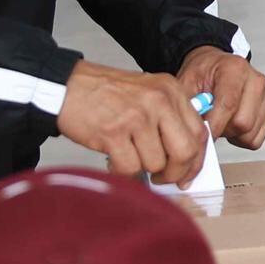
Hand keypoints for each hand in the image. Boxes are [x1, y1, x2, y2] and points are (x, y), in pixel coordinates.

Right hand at [57, 60, 208, 185]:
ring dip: (142, 169)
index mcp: (171, 90)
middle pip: (185, 151)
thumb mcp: (148, 93)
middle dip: (175, 173)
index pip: (199, 132)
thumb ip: (170, 119)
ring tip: (128, 156)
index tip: (187, 174)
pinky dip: (122, 171)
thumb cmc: (105, 94)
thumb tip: (186, 158)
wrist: (65, 86)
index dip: (196, 160)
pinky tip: (114, 160)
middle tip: (162, 177)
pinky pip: (130, 168)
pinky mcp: (114, 132)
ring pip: (156, 164)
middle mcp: (158, 101)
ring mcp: (137, 116)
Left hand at [178, 45, 264, 150]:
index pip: (228, 104)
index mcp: (235, 69)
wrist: (215, 67)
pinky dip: (241, 138)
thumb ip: (190, 104)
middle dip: (223, 129)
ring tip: (221, 120)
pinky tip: (231, 124)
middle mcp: (256, 81)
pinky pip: (255, 139)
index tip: (203, 137)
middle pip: (243, 123)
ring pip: (249, 134)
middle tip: (210, 123)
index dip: (215, 125)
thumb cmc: (203, 74)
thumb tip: (197, 130)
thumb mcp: (187, 82)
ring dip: (231, 135)